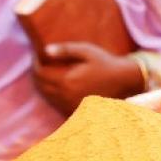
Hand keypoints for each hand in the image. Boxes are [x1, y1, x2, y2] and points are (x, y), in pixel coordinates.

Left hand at [30, 41, 146, 114]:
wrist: (124, 82)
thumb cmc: (105, 63)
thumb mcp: (86, 51)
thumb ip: (65, 50)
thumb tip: (45, 50)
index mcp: (67, 81)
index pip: (40, 74)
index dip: (35, 64)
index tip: (38, 55)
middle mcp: (66, 96)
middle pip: (40, 86)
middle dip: (37, 74)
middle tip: (40, 63)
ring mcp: (70, 105)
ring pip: (47, 96)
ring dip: (43, 84)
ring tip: (46, 71)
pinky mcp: (76, 111)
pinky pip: (56, 103)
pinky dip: (52, 94)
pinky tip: (56, 84)